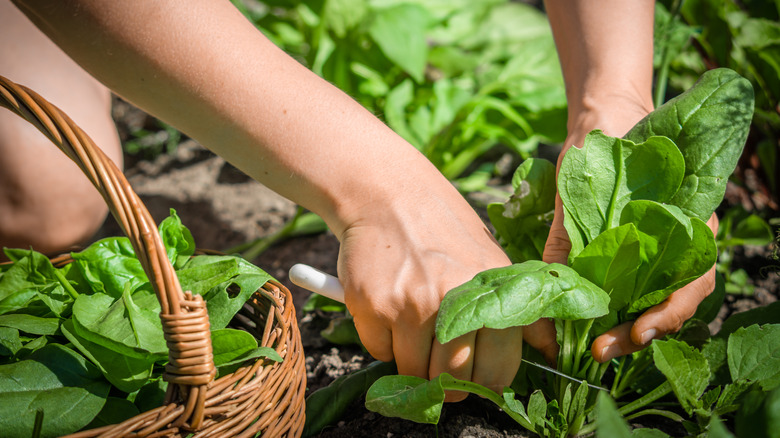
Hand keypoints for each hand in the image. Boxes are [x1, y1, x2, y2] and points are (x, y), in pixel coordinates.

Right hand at [336, 186, 522, 400]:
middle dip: (447, 381)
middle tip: (439, 363)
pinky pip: (379, 353)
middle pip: (453, 381)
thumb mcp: (492, 260)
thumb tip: (550, 351)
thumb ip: (521, 309)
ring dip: (413, 361)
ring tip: (413, 329)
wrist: (387, 194)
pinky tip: (389, 311)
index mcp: (490, 292)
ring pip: (413, 372)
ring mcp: (409, 305)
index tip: (475, 375)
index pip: (497, 369)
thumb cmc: (443, 228)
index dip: (485, 382)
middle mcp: (452, 300)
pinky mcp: (372, 305)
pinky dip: (384, 343)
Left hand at [542, 102, 718, 362]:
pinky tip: (590, 323)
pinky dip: (614, 310)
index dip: (667, 314)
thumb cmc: (606, 144)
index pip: (692, 282)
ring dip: (626, 328)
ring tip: (593, 346)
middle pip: (674, 302)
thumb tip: (549, 288)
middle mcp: (682, 242)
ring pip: (654, 301)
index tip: (636, 332)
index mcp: (689, 222)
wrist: (606, 120)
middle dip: (639, 332)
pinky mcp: (634, 255)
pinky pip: (633, 289)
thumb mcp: (582, 186)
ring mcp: (660, 250)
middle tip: (600, 351)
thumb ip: (566, 235)